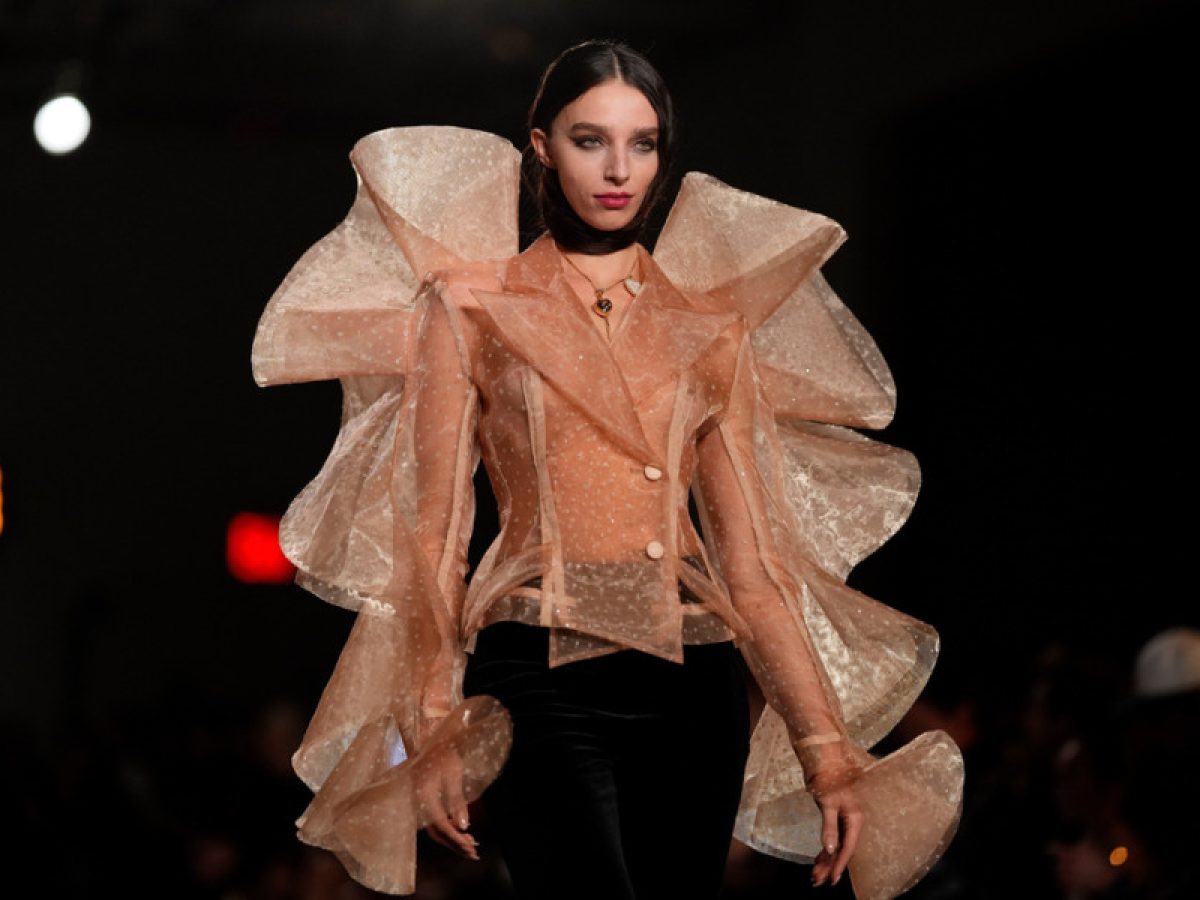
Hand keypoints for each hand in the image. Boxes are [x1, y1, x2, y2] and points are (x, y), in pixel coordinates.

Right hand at [416, 742, 478, 860]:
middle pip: (436, 832)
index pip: (442, 825)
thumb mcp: (453, 774)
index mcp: (424, 798)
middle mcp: (418, 804)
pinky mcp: (422, 802)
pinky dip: (447, 829)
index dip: (456, 838)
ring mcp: (419, 804)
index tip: (471, 847)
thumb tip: (464, 826)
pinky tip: (460, 831)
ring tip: (470, 846)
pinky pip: (433, 821)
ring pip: (434, 829)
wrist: (428, 740)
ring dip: (452, 839)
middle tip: (473, 853)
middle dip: (455, 844)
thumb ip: (457, 801)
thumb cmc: (443, 753)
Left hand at [810, 784, 862, 887]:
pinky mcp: (834, 815)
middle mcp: (851, 820)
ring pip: (836, 844)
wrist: (823, 757)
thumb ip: (829, 827)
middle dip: (829, 865)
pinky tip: (819, 859)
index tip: (833, 879)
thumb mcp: (828, 803)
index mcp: (854, 819)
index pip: (848, 847)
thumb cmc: (828, 778)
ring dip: (826, 860)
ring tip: (815, 875)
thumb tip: (830, 850)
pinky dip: (825, 849)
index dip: (840, 864)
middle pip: (841, 849)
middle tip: (817, 880)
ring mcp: (842, 818)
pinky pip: (832, 837)